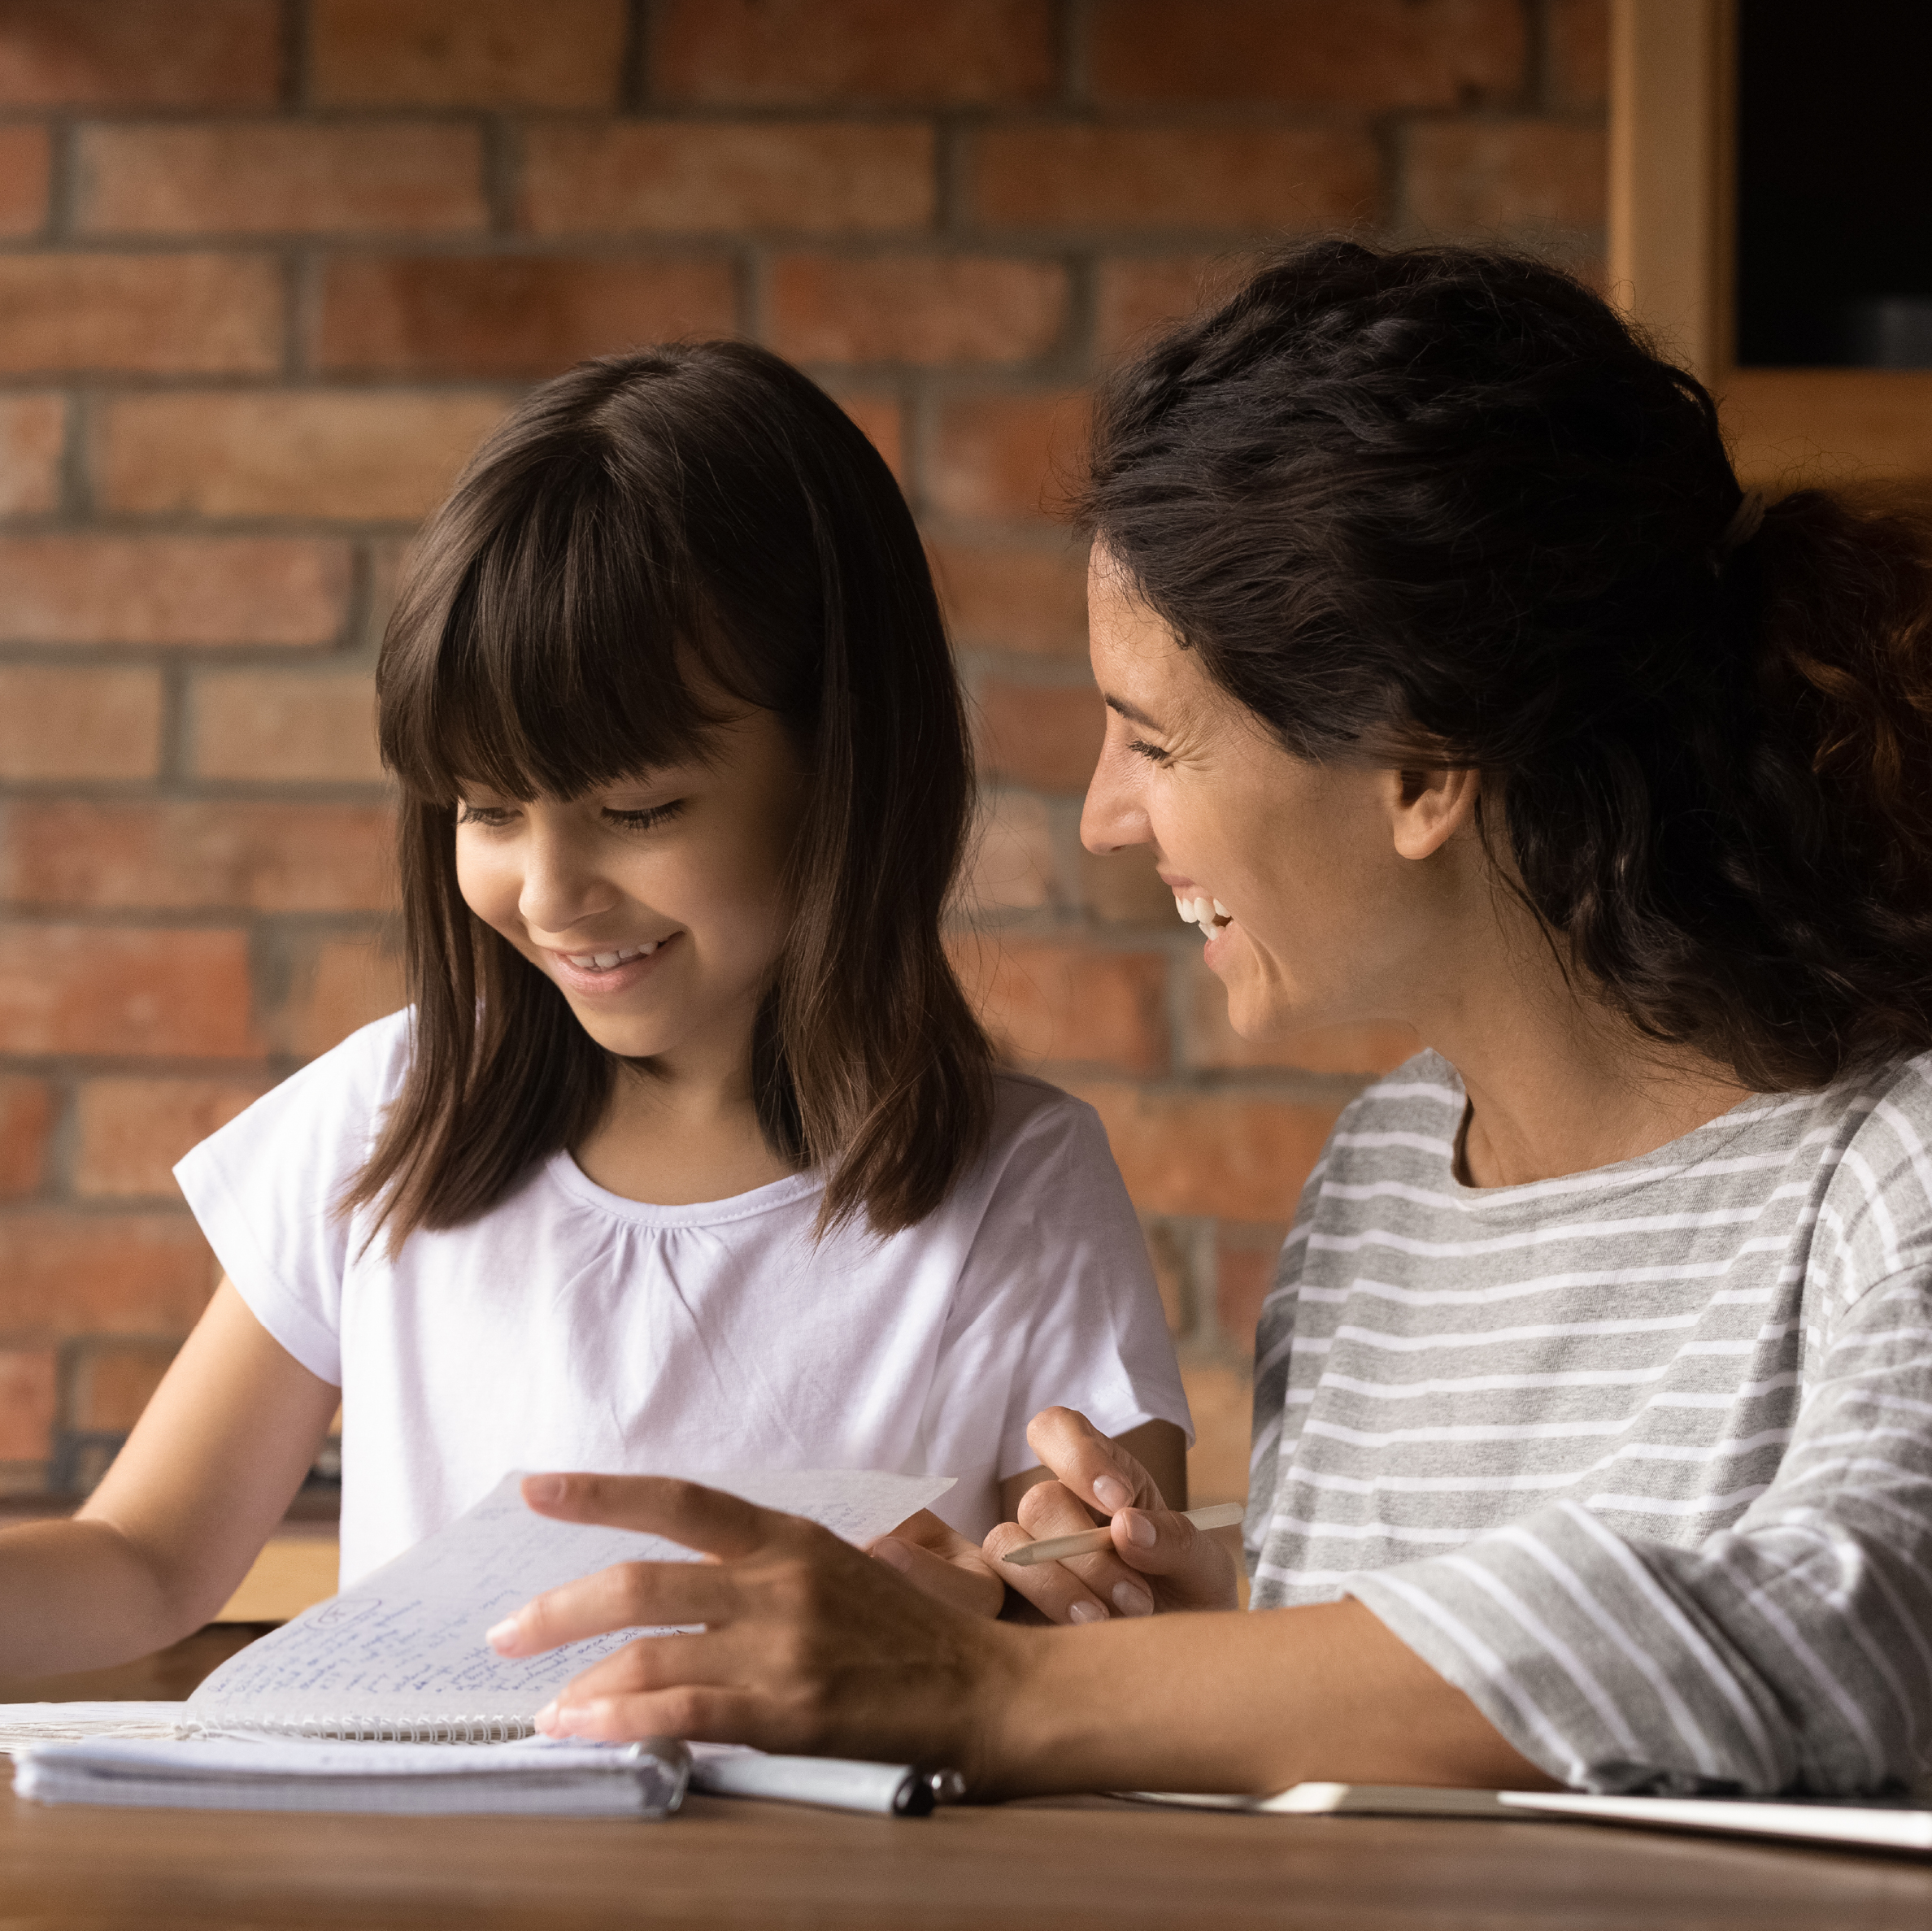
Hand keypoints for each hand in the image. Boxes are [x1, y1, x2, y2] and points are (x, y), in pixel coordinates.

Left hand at [485, 1473, 1018, 1779]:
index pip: (679, 1501)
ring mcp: (782, 1647)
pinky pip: (683, 1713)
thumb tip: (674, 1594)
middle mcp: (778, 1581)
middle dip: (557, 1610)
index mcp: (789, 1537)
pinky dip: (622, 1723)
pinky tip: (586, 1732)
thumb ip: (760, 1573)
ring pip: (649, 1653)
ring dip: (581, 1685)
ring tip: (548, 1708)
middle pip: (640, 1582)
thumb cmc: (911, 1635)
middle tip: (506, 1634)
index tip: (536, 1489)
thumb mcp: (838, 1571)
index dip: (601, 1493)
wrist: (987, 1691)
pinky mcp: (790, 1711)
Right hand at [986, 1408, 1240, 1623]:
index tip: (1119, 1502)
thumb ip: (1176, 1540)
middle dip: (1089, 1554)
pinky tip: (1072, 1637)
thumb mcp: (1204, 1570)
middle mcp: (1056, 1511)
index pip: (1059, 1431)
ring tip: (1106, 1623)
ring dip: (1059, 1586)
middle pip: (1040, 1500)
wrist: (1181, 1672)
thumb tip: (1125, 1526)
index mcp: (1101, 1480)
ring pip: (1009, 1546)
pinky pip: (987, 1593)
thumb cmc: (1190, 1605)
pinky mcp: (1008, 1603)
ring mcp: (1027, 1556)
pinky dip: (1033, 1610)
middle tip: (1138, 1600)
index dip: (1078, 1457)